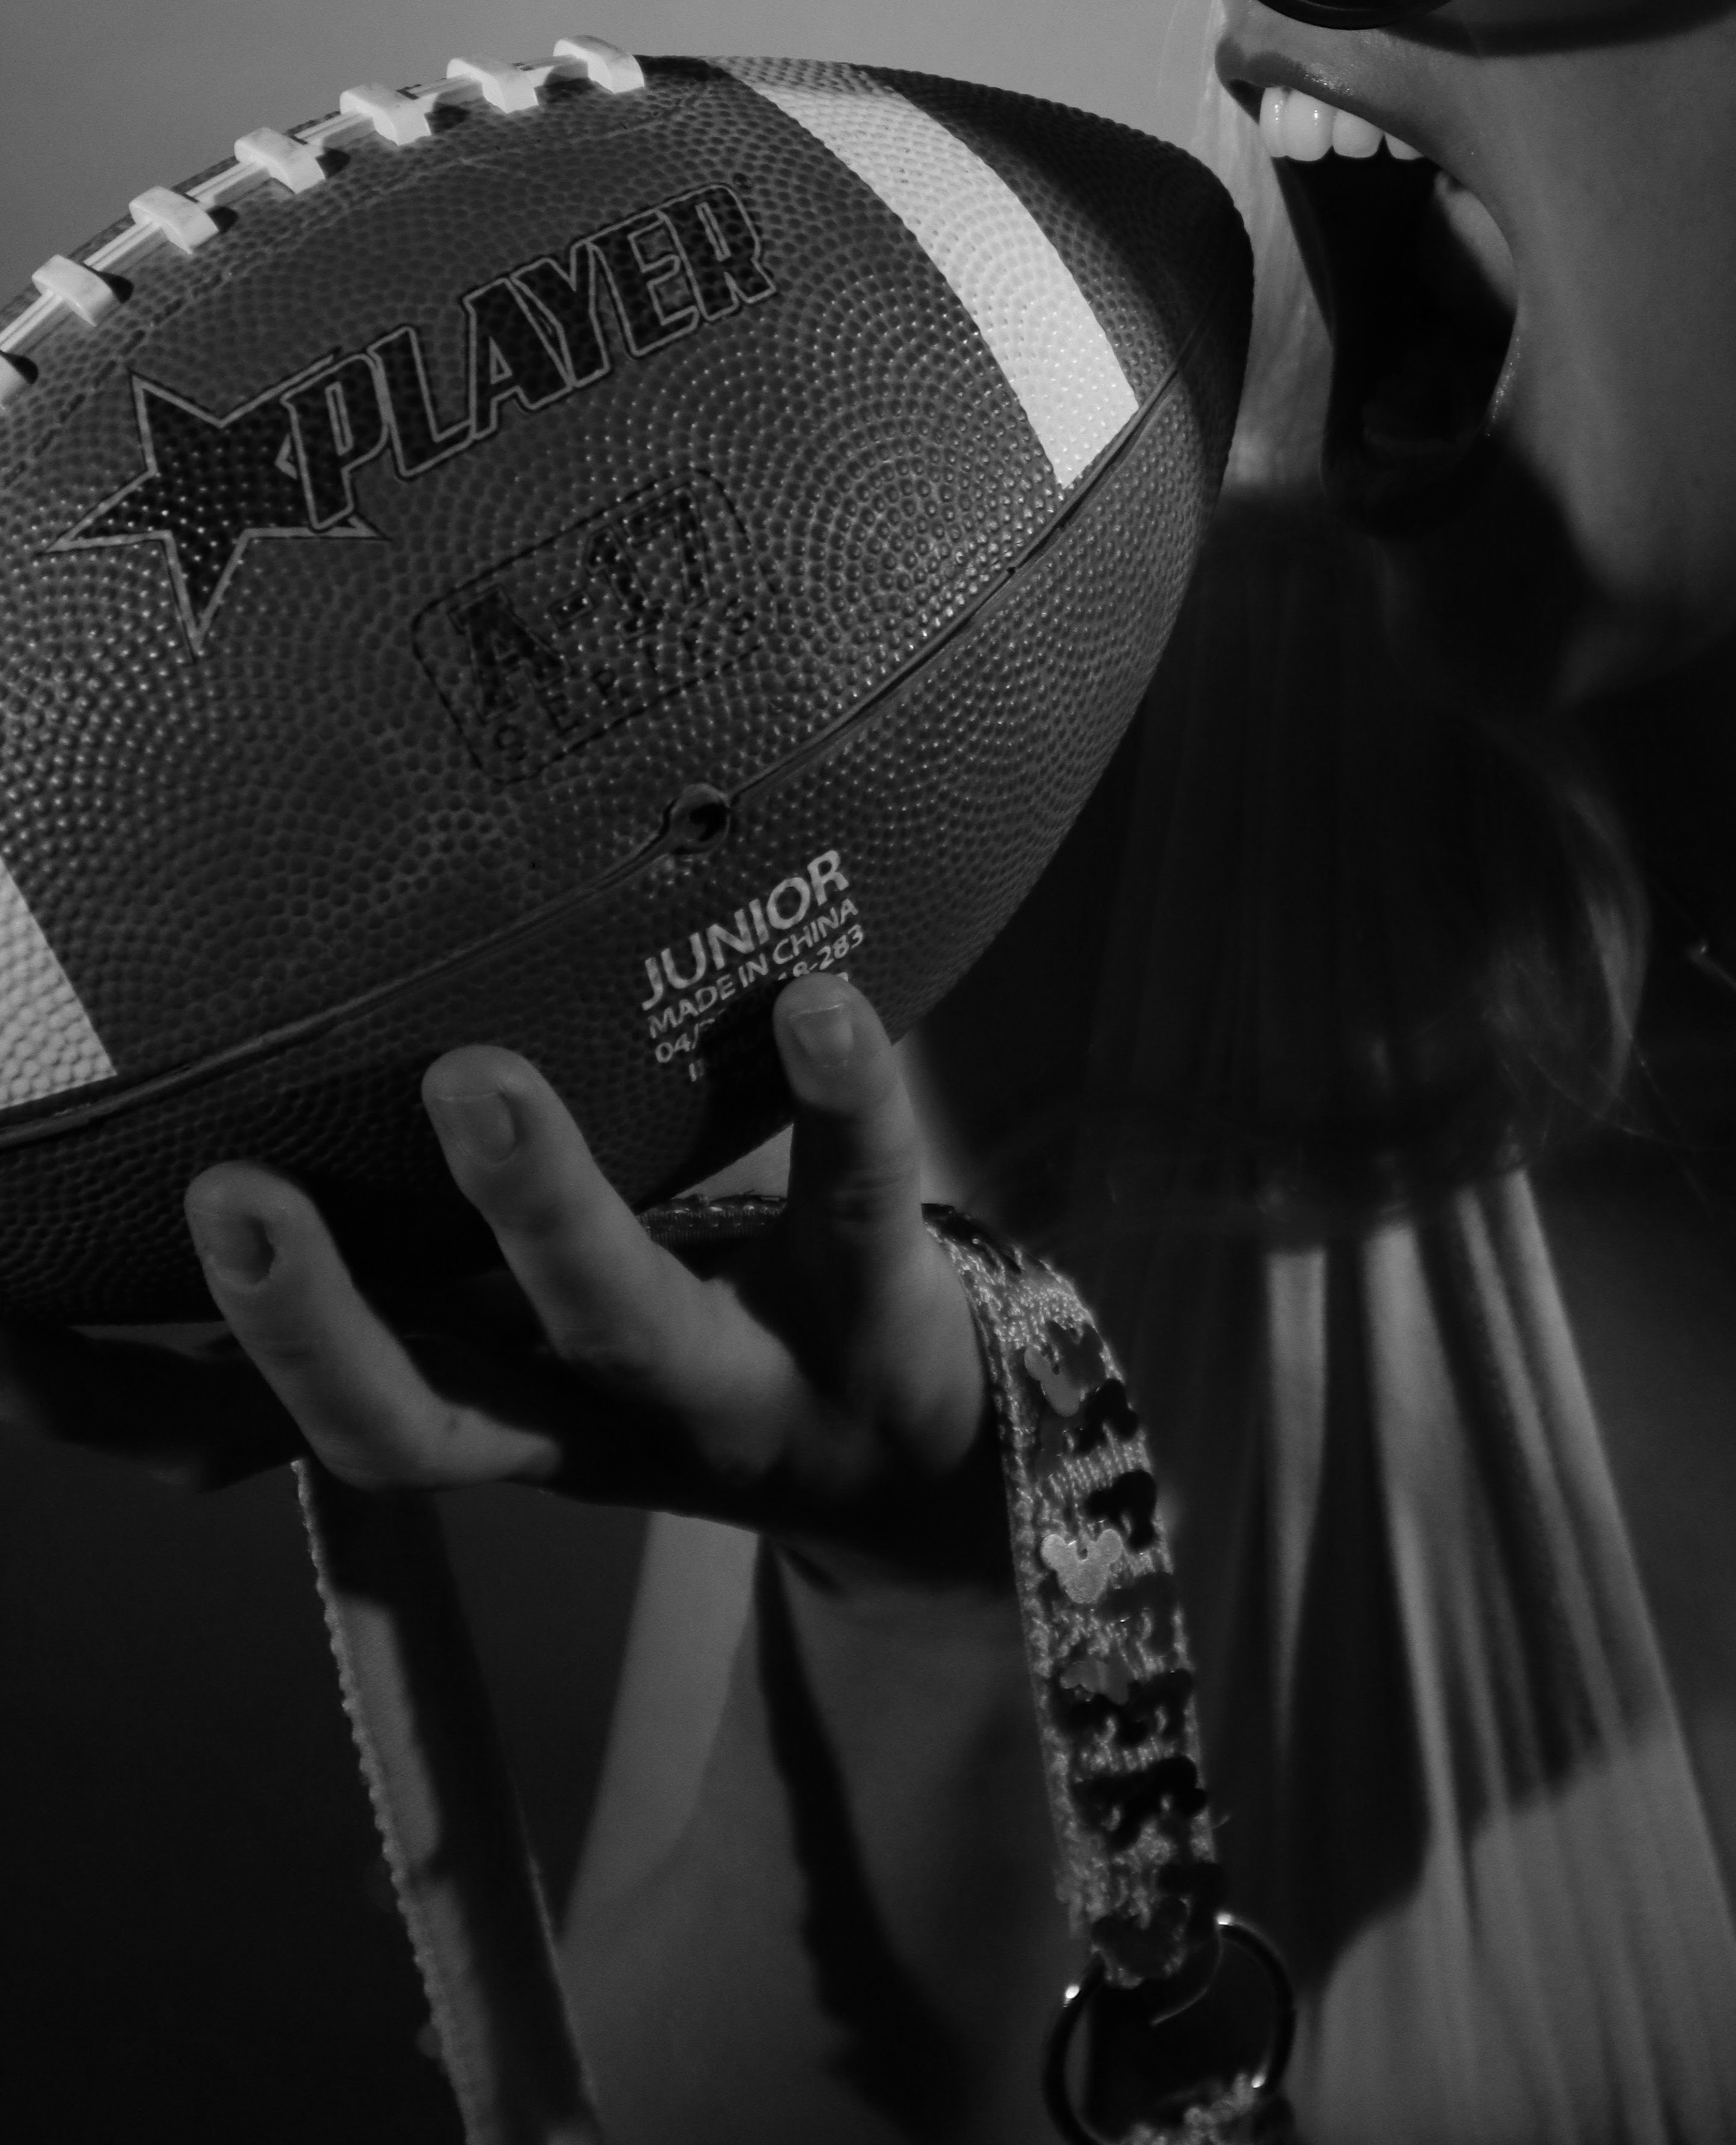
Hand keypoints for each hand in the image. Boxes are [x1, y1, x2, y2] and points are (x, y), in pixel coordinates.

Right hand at [0, 978, 1002, 1578]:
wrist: (924, 1462)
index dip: (123, 1402)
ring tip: (471, 1079)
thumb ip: (370, 1261)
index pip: (255, 1440)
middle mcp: (576, 1415)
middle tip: (226, 1194)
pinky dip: (839, 1098)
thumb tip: (165, 1152)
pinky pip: (862, 1193)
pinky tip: (818, 993)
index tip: (8, 1313)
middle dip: (312, 1324)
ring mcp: (733, 1368)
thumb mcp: (501, 1323)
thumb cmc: (657, 1342)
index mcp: (468, 1400)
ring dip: (540, 1205)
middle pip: (416, 1418)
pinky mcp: (879, 1299)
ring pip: (616, 1318)